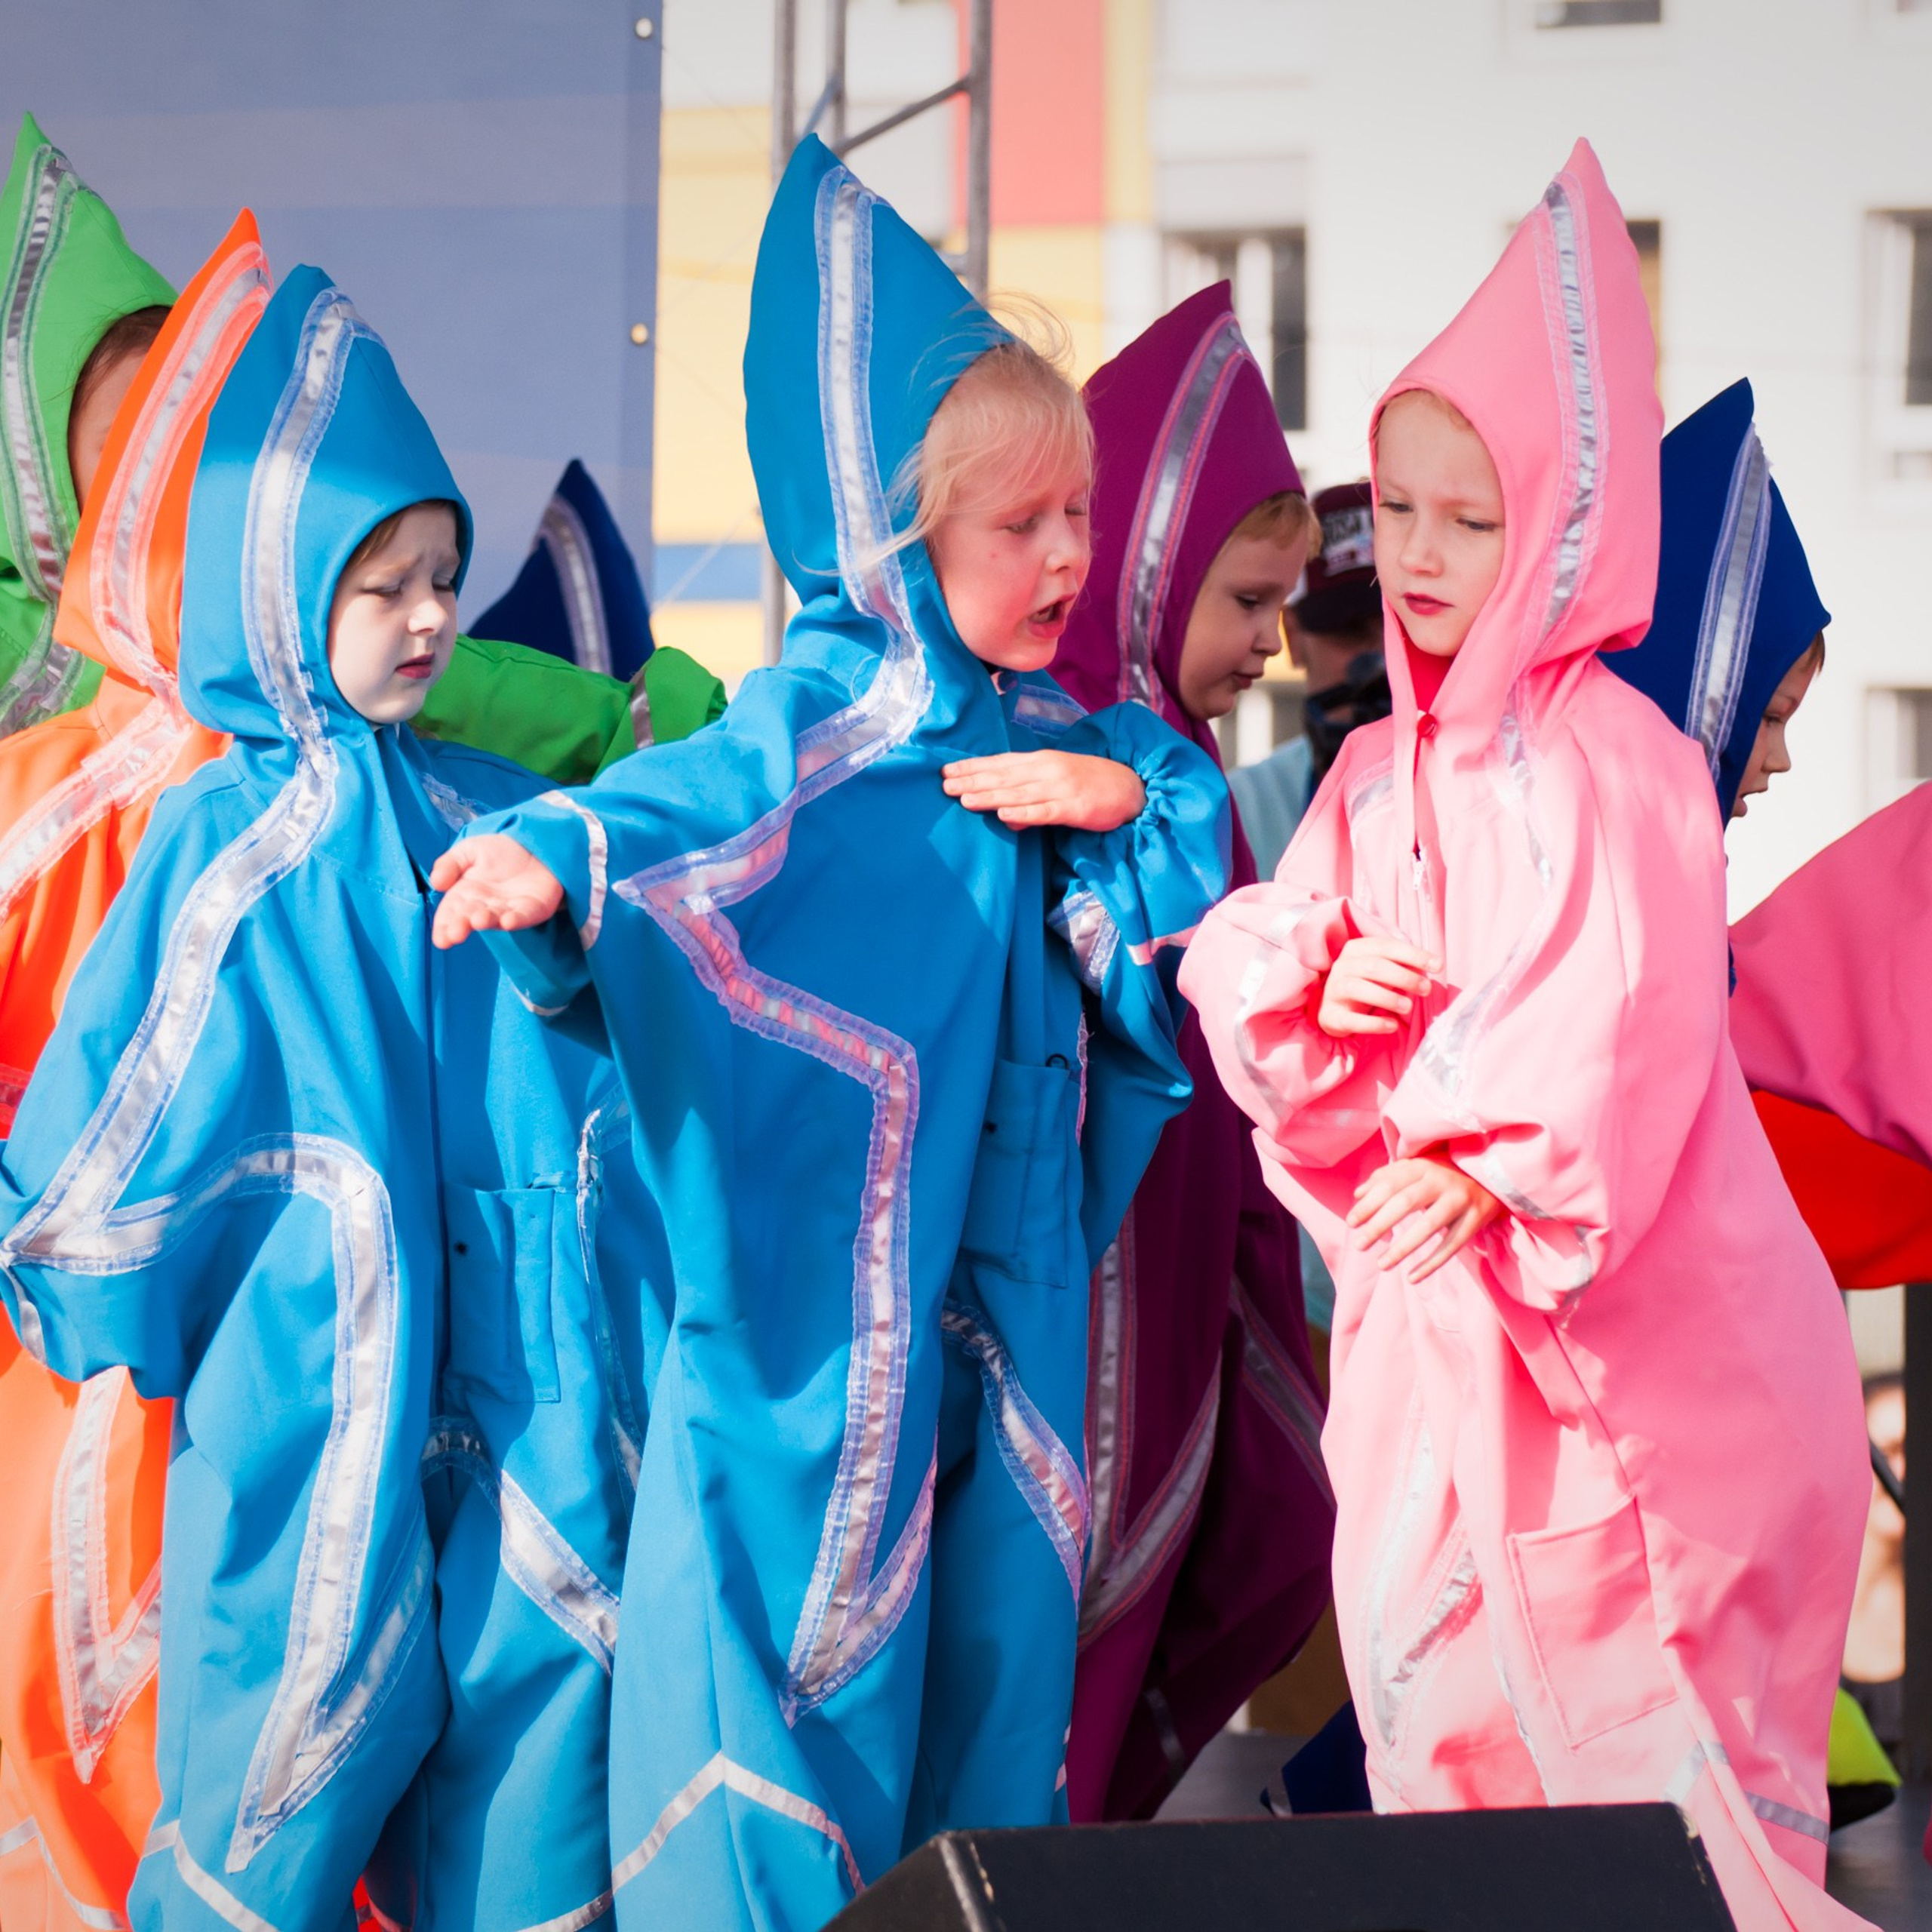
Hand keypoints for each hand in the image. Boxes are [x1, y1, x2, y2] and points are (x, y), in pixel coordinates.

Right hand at [429, 834, 564, 949]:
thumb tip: (436, 883)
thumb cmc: (497, 853)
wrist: (533, 847)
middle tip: (455, 934)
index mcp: (465, 895)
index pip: (450, 913)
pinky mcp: (532, 909)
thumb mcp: (468, 851)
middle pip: (470, 919)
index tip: (440, 938)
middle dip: (462, 927)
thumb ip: (450, 864)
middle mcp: (485, 906)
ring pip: (495, 918)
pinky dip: (516, 920)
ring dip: (487, 921)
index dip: (444, 926)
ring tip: (478, 921)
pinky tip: (508, 921)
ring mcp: (508, 910)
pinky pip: (523, 916)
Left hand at [942, 751, 1146, 831]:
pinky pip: (1045, 812)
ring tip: (964, 798)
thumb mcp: (1057, 786)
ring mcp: (1060, 789)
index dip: (973, 767)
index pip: (1000, 763)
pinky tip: (1004, 816)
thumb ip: (1029, 798)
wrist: (1132, 787)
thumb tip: (1004, 816)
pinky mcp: (1074, 808)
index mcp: (1041, 761)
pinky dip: (1024, 814)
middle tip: (944, 784)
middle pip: (1003, 776)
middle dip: (972, 780)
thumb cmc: (1091, 784)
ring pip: (1019, 793)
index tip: (947, 770)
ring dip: (990, 796)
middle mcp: (1047, 770)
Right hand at [1316, 935, 1439, 1037]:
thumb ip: (1403, 963)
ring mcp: (1334, 991)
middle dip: (1404, 977)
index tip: (1438, 965)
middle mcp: (1342, 966)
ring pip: (1359, 989)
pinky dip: (1374, 1023)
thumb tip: (1432, 963)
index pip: (1386, 946)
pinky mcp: (1331, 1016)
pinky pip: (1353, 1020)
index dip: (1413, 955)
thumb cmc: (1366, 984)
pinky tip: (1392, 1025)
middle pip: (1374, 967)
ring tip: (1408, 1007)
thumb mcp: (1382, 969)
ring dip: (1388, 998)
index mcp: (1355, 949)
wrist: (1334, 1010)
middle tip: (1426, 989)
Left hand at [1347, 1155, 1502, 1281]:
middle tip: (1359, 1245)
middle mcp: (1441, 1180)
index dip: (1368, 1205)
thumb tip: (1357, 1194)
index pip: (1388, 1185)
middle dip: (1379, 1226)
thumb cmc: (1443, 1176)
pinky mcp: (1476, 1218)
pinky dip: (1431, 1263)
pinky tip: (1411, 1277)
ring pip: (1428, 1226)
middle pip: (1405, 1203)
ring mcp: (1460, 1199)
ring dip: (1402, 1248)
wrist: (1492, 1174)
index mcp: (1422, 1166)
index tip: (1351, 1223)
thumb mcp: (1416, 1170)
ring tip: (1381, 1265)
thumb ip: (1386, 1178)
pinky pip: (1451, 1246)